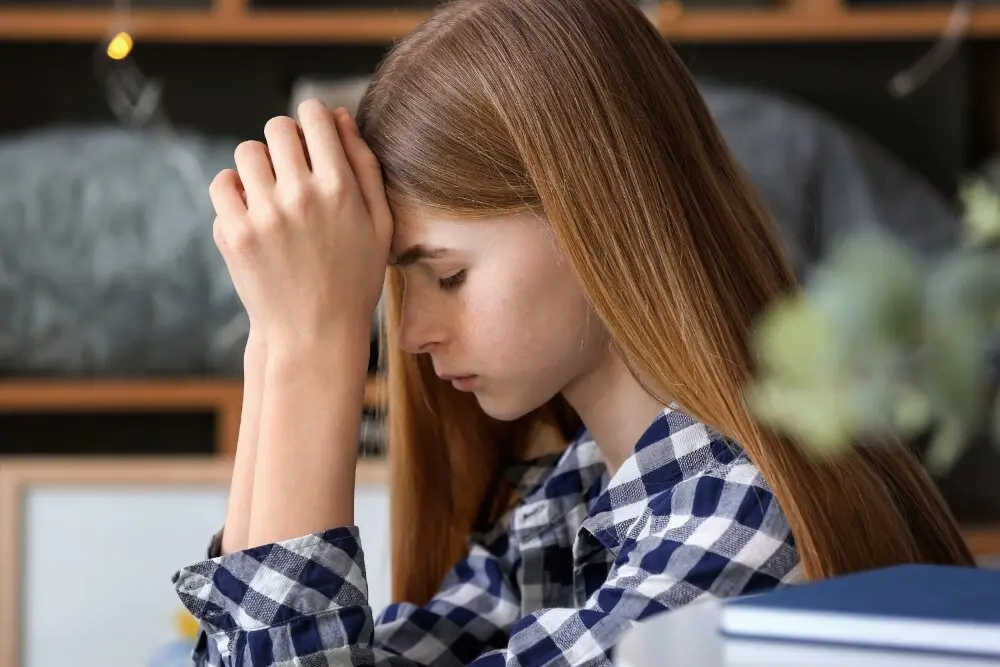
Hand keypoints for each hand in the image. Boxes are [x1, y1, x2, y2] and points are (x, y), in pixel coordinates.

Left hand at [210, 99, 392, 349]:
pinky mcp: (233, 234)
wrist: (315, 334)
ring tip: (272, 195)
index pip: (314, 116)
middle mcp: (300, 195)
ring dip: (259, 166)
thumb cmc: (354, 278)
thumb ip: (365, 166)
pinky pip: (222, 184)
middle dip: (285, 140)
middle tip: (292, 168)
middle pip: (277, 128)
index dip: (313, 119)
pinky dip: (234, 192)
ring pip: (247, 153)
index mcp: (340, 188)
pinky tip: (253, 213)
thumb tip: (339, 116)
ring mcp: (263, 215)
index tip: (313, 136)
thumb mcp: (379, 224)